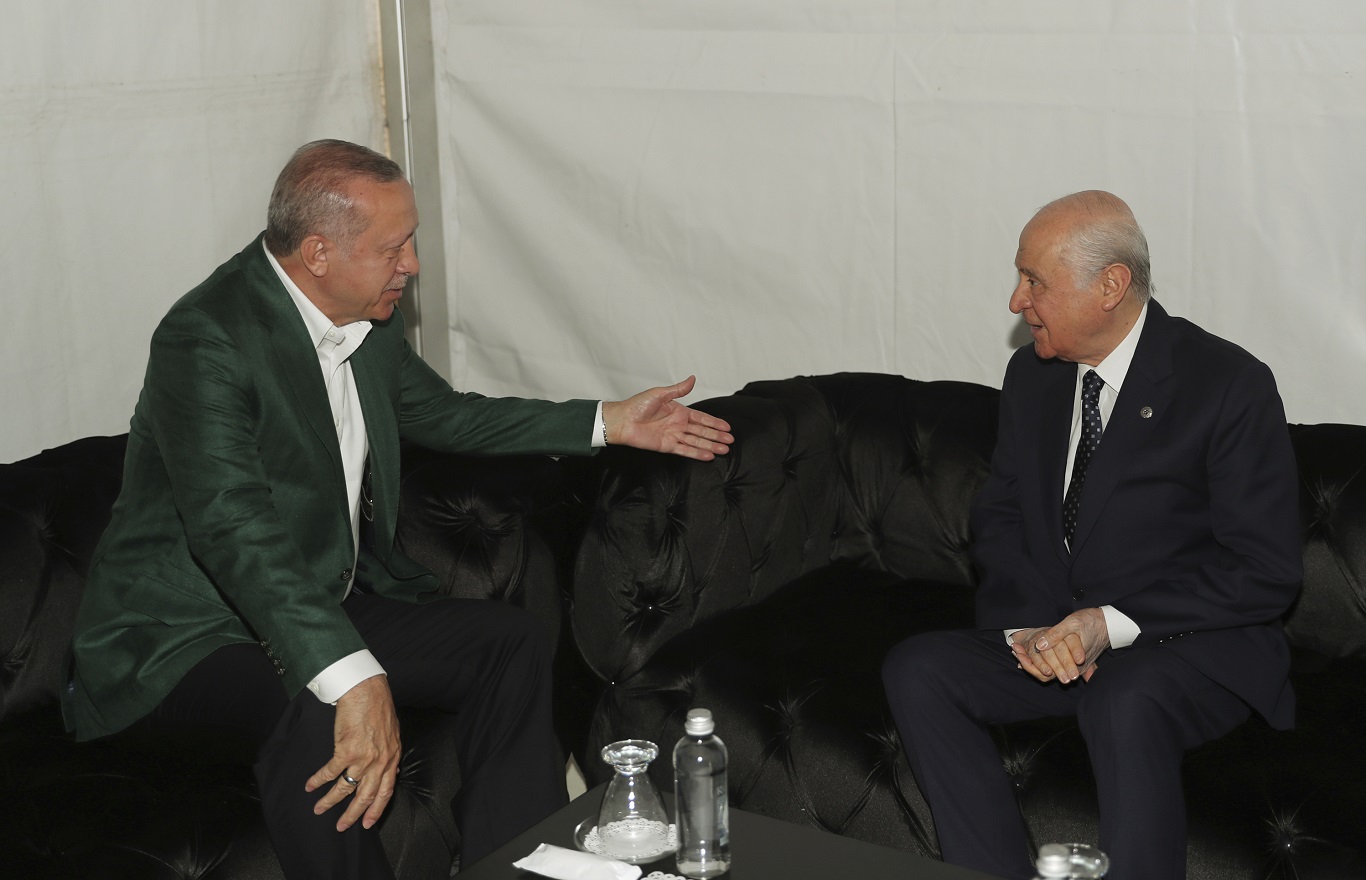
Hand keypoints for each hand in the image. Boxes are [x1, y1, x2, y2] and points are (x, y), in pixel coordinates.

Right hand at [305, 675, 401, 831]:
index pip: (386, 791)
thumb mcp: (392, 733)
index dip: (376, 809)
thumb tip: (386, 769)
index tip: (368, 823)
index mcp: (392, 757)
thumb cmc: (378, 706)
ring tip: (319, 809)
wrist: (366, 689)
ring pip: (345, 789)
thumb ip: (388, 753)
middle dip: (352, 815)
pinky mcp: (346, 750)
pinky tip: (310, 786)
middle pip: (366, 796)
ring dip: (330, 801)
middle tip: (341, 826)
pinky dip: (318, 781)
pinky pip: (330, 773)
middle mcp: (380, 762)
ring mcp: (363, 758)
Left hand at [602, 376, 733, 460]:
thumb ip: (678, 389)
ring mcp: (673, 436)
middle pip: (701, 432)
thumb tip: (692, 378)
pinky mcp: (667, 446)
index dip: (714, 423)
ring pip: (696, 442)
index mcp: (678, 411)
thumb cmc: (637, 405)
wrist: (622, 420)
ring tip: (724, 450)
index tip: (726, 427)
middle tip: (729, 441)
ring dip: (710, 446)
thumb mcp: (660, 394)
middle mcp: (678, 424)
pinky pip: (685, 450)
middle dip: (716, 436)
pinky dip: (696, 453)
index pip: (701, 418)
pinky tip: (708, 456)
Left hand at [1011, 608, 1109, 683]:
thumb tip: (1040, 644)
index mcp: (1074, 659)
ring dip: (1033, 662)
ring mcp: (1078, 665)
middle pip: (1048, 673)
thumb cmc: (1091, 621)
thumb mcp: (1073, 623)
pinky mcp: (1078, 662)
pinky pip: (1058, 665)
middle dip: (1029, 664)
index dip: (1030, 664)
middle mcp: (1076, 666)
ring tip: (1017, 650)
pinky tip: (1029, 654)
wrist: (1109, 623)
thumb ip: (1056, 635)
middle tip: (1015, 651)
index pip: (1048, 671)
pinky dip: (1042, 661)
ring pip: (1052, 670)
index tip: (1017, 654)